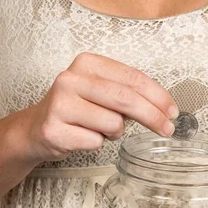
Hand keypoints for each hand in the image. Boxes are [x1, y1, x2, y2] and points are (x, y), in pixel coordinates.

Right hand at [18, 52, 178, 161]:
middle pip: (126, 99)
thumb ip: (127, 93)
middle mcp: (71, 79)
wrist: (35, 128)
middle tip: (167, 129)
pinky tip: (82, 136)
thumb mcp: (99, 91)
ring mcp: (60, 104)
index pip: (132, 78)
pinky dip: (96, 143)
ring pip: (113, 124)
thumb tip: (164, 108)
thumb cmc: (76, 109)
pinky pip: (95, 142)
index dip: (158, 96)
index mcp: (86, 63)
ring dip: (115, 133)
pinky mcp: (54, 130)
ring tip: (99, 129)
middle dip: (153, 116)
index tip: (172, 110)